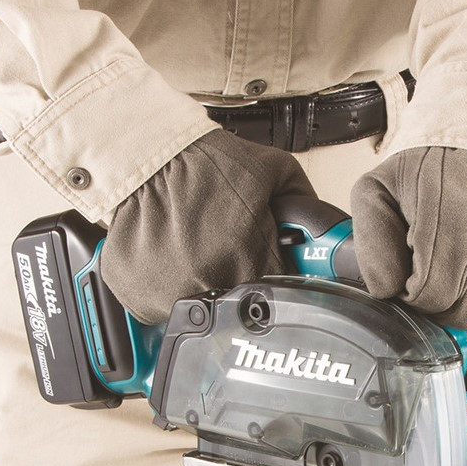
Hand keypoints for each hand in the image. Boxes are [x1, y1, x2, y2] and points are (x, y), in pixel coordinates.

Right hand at [101, 128, 315, 323]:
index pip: (282, 292)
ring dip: (204, 285)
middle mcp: (209, 284)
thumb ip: (306, 206)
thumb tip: (327, 234)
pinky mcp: (139, 299)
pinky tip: (171, 256)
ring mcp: (170, 296)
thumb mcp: (273, 170)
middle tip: (227, 245)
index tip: (269, 263)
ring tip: (196, 247)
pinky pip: (162, 307)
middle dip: (241, 277)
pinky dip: (168, 286)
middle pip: (242, 304)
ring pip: (202, 309)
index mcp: (247, 259)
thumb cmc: (201, 162)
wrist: (143, 155)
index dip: (279, 276)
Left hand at [350, 147, 466, 329]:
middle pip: (456, 314)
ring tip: (456, 261)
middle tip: (431, 264)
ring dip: (462, 298)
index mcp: (452, 226)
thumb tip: (387, 291)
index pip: (427, 298)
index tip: (410, 265)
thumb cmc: (422, 173)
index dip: (410, 290)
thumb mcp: (377, 190)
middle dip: (435, 298)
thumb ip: (370, 242)